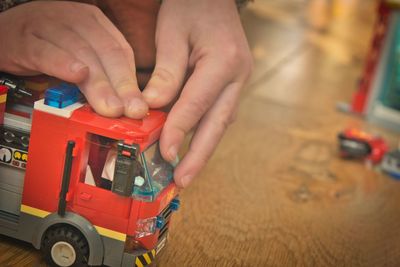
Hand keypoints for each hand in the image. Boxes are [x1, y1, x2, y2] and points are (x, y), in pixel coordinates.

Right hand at [0, 1, 147, 118]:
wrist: (6, 31)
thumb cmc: (49, 45)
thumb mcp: (81, 54)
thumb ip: (103, 73)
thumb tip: (126, 103)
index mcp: (95, 23)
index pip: (121, 51)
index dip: (132, 81)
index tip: (140, 106)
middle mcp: (77, 20)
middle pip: (106, 53)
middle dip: (121, 86)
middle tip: (130, 110)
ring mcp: (50, 26)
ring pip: (82, 55)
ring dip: (99, 85)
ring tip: (110, 107)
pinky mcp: (25, 38)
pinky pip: (47, 52)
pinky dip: (63, 65)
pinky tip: (77, 76)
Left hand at [142, 0, 252, 186]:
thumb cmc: (192, 6)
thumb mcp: (172, 32)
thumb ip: (166, 72)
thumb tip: (153, 108)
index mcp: (224, 61)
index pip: (196, 104)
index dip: (178, 131)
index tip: (163, 153)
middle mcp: (238, 76)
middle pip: (217, 124)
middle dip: (199, 156)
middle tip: (183, 180)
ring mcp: (238, 82)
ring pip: (220, 123)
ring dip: (203, 148)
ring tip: (185, 171)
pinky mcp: (232, 85)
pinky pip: (218, 113)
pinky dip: (204, 132)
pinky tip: (192, 146)